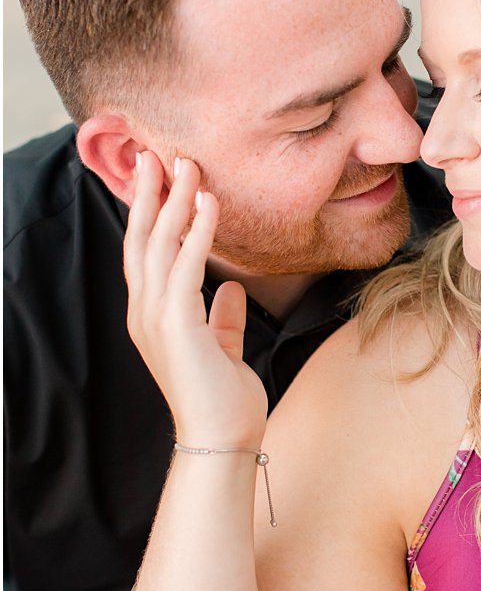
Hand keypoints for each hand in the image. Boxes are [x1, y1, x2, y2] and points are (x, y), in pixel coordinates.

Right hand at [123, 153, 267, 449]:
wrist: (223, 438)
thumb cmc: (224, 397)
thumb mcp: (221, 346)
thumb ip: (221, 317)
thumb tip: (228, 289)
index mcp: (154, 314)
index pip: (147, 251)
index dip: (150, 211)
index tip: (158, 175)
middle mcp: (146, 311)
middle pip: (142, 239)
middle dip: (149, 194)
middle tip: (156, 152)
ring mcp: (156, 318)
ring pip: (161, 246)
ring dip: (174, 202)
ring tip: (187, 165)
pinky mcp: (177, 325)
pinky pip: (187, 267)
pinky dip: (197, 232)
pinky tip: (208, 204)